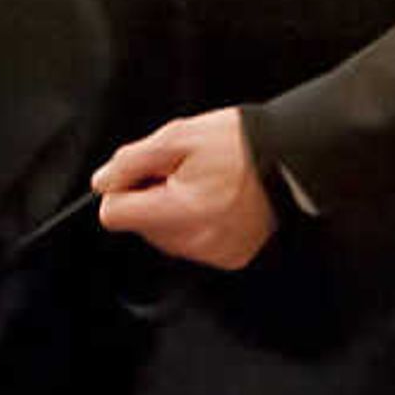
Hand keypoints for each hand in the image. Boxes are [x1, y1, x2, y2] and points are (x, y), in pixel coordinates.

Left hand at [93, 109, 276, 270]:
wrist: (291, 158)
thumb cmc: (240, 143)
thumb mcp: (177, 137)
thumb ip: (131, 161)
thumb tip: (103, 183)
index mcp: (179, 211)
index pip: (114, 215)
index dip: (123, 188)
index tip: (143, 173)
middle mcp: (195, 241)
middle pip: (140, 227)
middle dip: (152, 198)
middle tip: (184, 172)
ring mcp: (214, 253)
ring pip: (164, 237)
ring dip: (174, 211)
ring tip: (205, 184)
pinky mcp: (229, 258)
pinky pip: (192, 244)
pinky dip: (197, 223)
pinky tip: (217, 201)